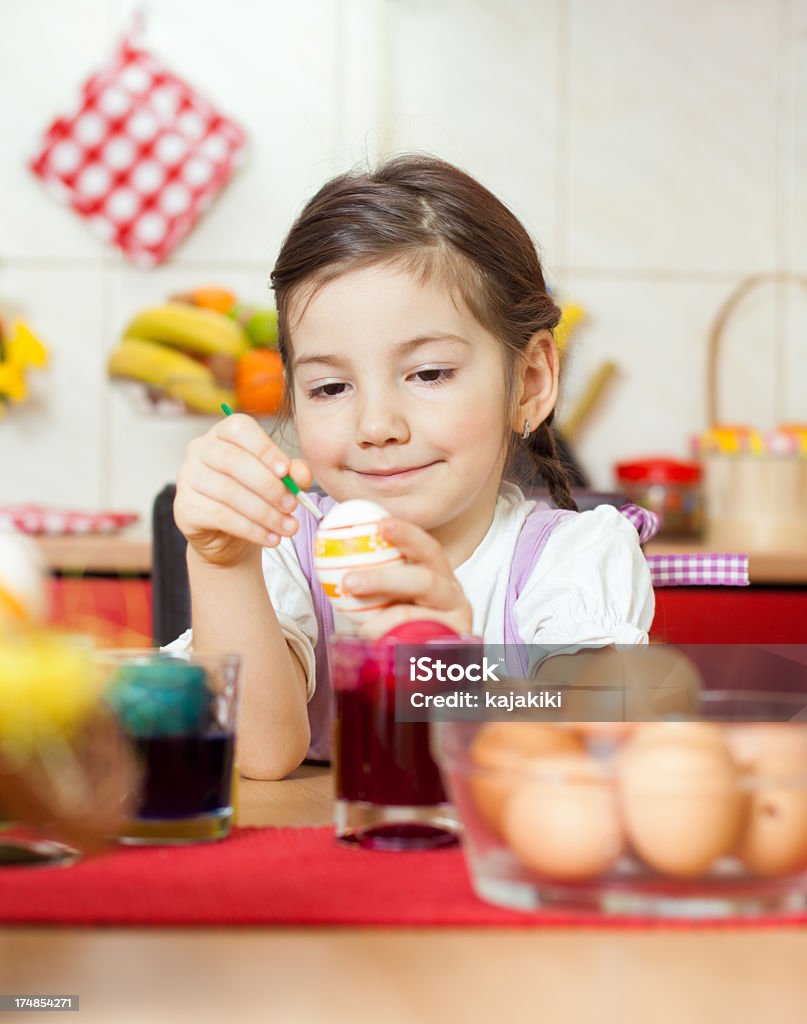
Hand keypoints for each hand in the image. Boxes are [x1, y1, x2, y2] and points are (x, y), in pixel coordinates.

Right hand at [174, 413, 312, 567]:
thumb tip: (301, 474)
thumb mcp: (279, 482)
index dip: (264, 448)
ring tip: (288, 527)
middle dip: (269, 486)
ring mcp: (187, 478)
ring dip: (265, 513)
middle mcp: (199, 450)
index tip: (286, 471)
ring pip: (228, 492)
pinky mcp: (184, 507)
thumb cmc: (254, 498)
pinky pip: (220, 516)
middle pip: (233, 461)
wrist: (229, 536)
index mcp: (223, 434)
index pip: (239, 428)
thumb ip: (293, 473)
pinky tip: (271, 538)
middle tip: (292, 505)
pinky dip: (251, 529)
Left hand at [342, 518, 473, 637]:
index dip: (406, 534)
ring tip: (363, 627)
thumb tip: (330, 555)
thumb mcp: (388, 596)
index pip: (426, 549)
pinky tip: (379, 645)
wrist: (427, 665)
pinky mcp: (451, 648)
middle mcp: (451, 594)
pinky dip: (394, 644)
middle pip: (425, 580)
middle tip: (350, 581)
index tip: (380, 524)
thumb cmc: (403, 622)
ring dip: (385, 619)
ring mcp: (456, 622)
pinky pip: (417, 645)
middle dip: (385, 578)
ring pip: (419, 616)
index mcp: (437, 574)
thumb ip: (371, 577)